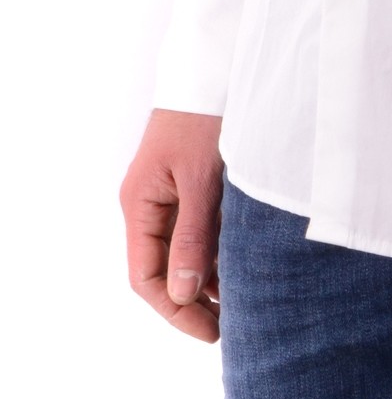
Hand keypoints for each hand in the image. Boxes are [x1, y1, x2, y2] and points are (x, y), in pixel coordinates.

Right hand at [119, 107, 223, 342]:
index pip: (145, 277)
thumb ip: (192, 236)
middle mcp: (150, 205)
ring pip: (183, 253)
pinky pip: (199, 231)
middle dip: (193, 301)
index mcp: (140, 204)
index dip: (175, 310)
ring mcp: (171, 195)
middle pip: (163, 270)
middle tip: (231, 326)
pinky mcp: (193, 185)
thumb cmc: (205, 119)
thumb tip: (181, 295)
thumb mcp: (202, 180)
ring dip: (208, 279)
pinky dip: (218, 252)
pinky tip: (244, 267)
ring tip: (245, 302)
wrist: (217, 66)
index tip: (211, 331)